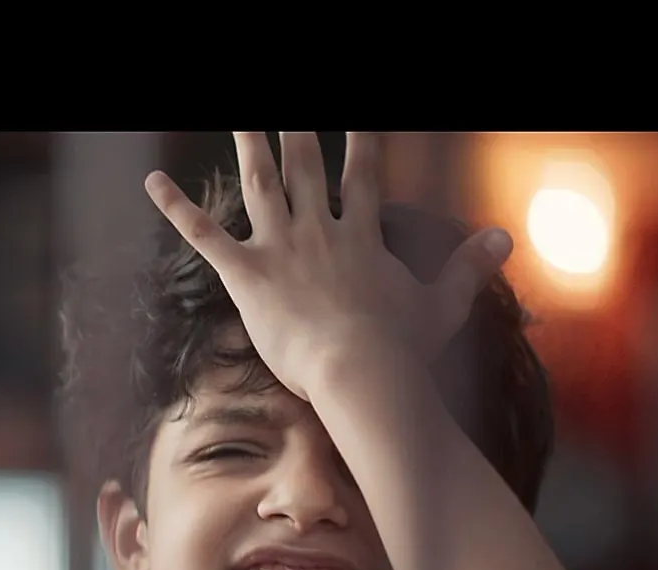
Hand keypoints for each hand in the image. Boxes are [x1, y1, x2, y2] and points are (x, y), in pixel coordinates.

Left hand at [143, 132, 512, 399]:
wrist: (363, 371)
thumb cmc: (404, 349)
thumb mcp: (444, 305)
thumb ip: (470, 268)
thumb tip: (505, 238)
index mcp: (362, 236)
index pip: (363, 175)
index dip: (361, 141)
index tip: (359, 120)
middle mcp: (320, 230)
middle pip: (305, 166)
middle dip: (296, 131)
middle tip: (287, 109)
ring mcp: (282, 248)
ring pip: (260, 183)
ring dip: (248, 144)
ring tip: (241, 116)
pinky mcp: (246, 274)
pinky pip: (204, 234)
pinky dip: (176, 207)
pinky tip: (152, 179)